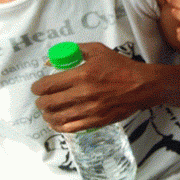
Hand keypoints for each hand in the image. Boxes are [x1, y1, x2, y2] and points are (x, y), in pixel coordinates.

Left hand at [32, 43, 160, 131]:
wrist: (142, 86)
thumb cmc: (120, 67)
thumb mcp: (98, 51)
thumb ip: (73, 52)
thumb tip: (51, 60)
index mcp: (82, 75)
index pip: (48, 85)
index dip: (37, 88)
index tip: (37, 88)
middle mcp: (83, 94)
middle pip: (49, 103)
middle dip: (40, 102)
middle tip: (42, 99)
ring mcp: (90, 110)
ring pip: (57, 118)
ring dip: (47, 115)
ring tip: (47, 112)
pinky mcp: (96, 121)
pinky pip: (70, 128)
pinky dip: (59, 126)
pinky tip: (56, 122)